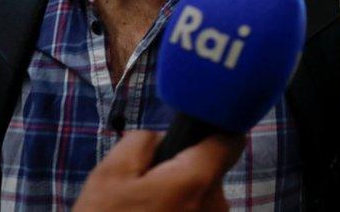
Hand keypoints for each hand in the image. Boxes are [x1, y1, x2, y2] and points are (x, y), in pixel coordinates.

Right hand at [73, 131, 243, 211]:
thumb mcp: (109, 174)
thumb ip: (144, 140)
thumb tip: (164, 138)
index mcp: (195, 181)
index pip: (230, 142)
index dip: (212, 134)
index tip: (191, 140)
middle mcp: (215, 206)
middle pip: (210, 172)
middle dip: (183, 172)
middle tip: (148, 188)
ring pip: (203, 198)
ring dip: (181, 199)